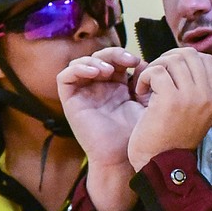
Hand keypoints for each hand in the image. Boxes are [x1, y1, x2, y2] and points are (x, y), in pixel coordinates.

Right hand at [59, 47, 144, 163]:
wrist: (123, 156)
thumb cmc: (136, 135)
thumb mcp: (146, 103)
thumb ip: (147, 82)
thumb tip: (144, 62)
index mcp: (118, 86)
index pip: (116, 59)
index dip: (124, 55)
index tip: (137, 61)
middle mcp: (99, 88)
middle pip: (99, 57)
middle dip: (112, 53)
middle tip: (127, 60)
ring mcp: (84, 94)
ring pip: (81, 63)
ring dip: (95, 60)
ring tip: (108, 70)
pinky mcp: (71, 101)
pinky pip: (64, 77)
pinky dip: (78, 69)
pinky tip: (94, 73)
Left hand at [128, 47, 211, 170]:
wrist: (163, 166)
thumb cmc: (172, 140)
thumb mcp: (194, 114)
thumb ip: (194, 90)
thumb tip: (182, 62)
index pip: (206, 60)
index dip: (185, 59)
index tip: (170, 72)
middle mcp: (206, 95)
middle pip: (190, 54)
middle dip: (168, 58)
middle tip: (155, 75)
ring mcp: (190, 97)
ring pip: (173, 59)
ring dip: (155, 67)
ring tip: (147, 84)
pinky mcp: (170, 100)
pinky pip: (157, 71)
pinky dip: (145, 77)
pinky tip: (141, 92)